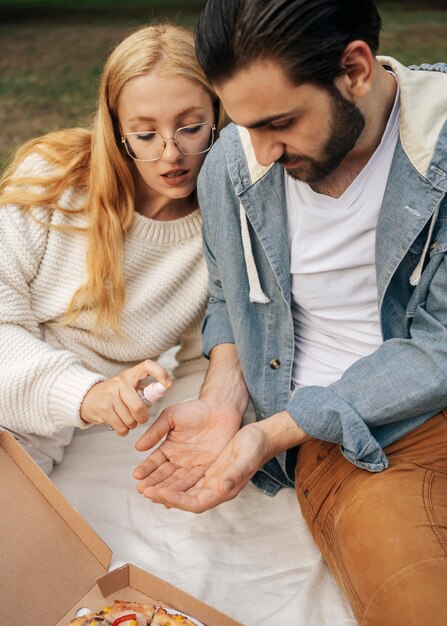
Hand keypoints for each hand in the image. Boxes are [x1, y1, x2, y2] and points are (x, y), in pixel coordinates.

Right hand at [80, 360, 170, 435]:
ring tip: (127, 419)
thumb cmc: (116, 393)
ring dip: (132, 425)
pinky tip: (120, 424)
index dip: (160, 373)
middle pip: (138, 407)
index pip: (147, 366)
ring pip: (130, 420)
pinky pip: (121, 428)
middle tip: (141, 418)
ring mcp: (110, 395)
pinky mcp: (103, 409)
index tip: (168, 384)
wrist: (87, 398)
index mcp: (130, 374)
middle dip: (143, 418)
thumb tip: (159, 395)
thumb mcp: (129, 386)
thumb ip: (144, 390)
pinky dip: (124, 430)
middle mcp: (120, 382)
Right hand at [133, 397, 242, 497]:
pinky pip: (196, 483)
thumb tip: (138, 447)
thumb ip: (156, 431)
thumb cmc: (195, 410)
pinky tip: (176, 499)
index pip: (154, 462)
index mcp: (169, 449)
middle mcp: (179, 462)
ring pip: (178, 483)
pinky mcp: (208, 471)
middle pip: (164, 476)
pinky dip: (186, 492)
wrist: (220, 409)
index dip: (146, 469)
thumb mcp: (171, 416)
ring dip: (167, 491)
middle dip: (153, 484)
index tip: (136, 475)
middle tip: (142, 491)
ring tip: (155, 496)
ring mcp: (193, 467)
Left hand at [147, 422, 269, 512]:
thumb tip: (223, 486)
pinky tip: (159, 474)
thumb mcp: (246, 458)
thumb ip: (235, 473)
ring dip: (164, 486)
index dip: (178, 500)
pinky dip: (171, 476)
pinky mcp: (206, 468)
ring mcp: (209, 479)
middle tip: (144, 490)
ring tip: (144, 484)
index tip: (161, 492)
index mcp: (224, 490)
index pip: (196, 503)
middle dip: (164, 495)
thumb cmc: (255, 448)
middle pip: (184, 497)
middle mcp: (214, 488)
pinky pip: (185, 476)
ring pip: (182, 487)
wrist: (260, 437)